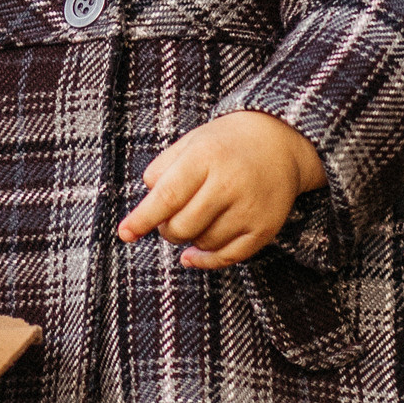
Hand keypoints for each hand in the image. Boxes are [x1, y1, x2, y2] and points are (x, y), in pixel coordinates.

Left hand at [115, 111, 325, 270]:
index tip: (125, 233)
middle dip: (166, 229)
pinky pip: (228, 258)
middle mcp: (229, 183)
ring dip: (188, 239)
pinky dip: (205, 260)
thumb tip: (145, 208)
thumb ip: (161, 170)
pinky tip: (192, 255)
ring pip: (203, 243)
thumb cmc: (223, 145)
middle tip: (168, 218)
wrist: (278, 142)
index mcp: (205, 157)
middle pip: (182, 226)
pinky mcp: (264, 229)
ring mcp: (249, 208)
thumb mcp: (189, 143)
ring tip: (193, 219)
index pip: (167, 196)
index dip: (143, 218)